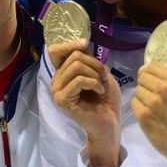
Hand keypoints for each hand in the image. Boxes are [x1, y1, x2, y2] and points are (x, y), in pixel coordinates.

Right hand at [48, 42, 121, 166]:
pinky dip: (94, 83)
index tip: (85, 45)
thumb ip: (88, 59)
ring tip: (101, 85)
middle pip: (74, 56)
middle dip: (94, 64)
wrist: (110, 122)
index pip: (56, 51)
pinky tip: (100, 92)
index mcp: (63, 73)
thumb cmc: (106, 99)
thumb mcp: (100, 72)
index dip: (70, 44)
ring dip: (95, 74)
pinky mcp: (62, 99)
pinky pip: (79, 81)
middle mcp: (57, 80)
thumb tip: (82, 44)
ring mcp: (57, 90)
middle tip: (103, 77)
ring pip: (76, 67)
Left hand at [131, 63, 166, 159]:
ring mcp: (151, 102)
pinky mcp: (143, 115)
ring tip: (150, 103)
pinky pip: (134, 103)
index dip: (148, 71)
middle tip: (150, 90)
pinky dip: (139, 106)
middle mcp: (162, 88)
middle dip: (145, 83)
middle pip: (142, 77)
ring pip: (137, 90)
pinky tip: (147, 111)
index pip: (151, 66)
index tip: (148, 76)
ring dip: (142, 95)